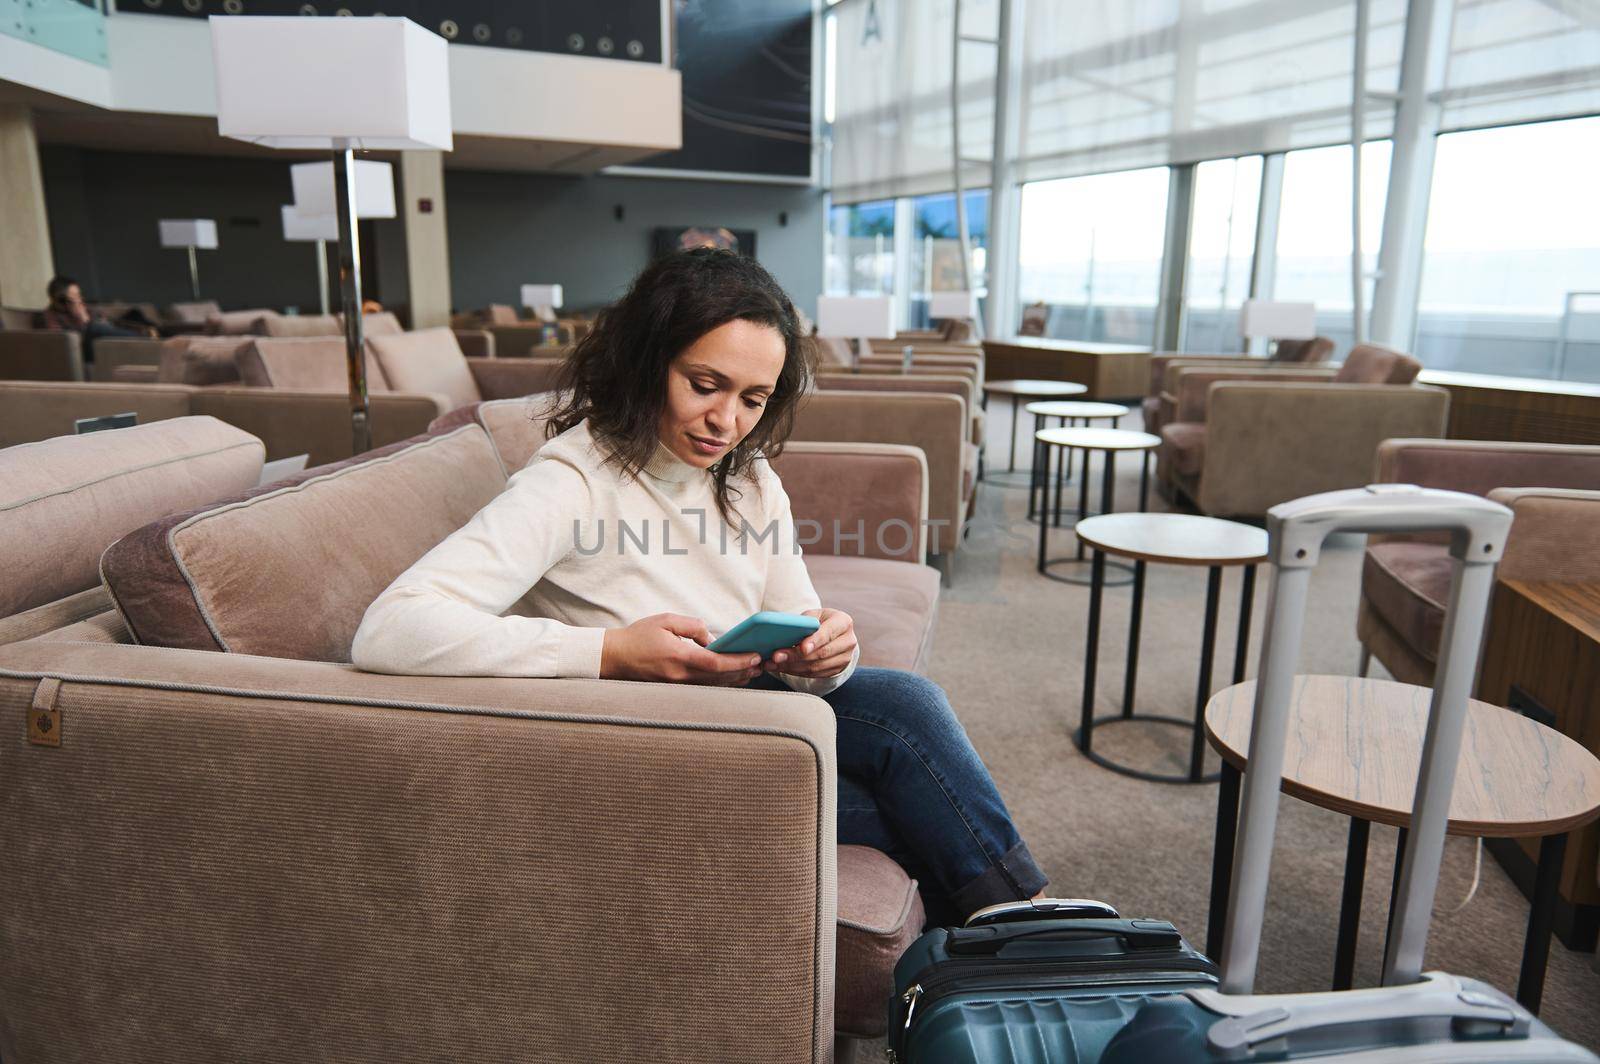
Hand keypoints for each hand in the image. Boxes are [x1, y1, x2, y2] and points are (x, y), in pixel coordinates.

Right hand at [600, 613, 762, 685]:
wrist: (614, 658)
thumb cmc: (638, 637)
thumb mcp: (666, 621)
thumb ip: (692, 626)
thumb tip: (712, 638)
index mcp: (678, 656)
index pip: (715, 663)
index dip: (738, 661)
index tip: (754, 656)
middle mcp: (680, 675)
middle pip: (719, 677)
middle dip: (742, 672)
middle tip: (761, 665)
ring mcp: (677, 685)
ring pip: (713, 685)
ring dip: (733, 679)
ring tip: (751, 672)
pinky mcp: (674, 688)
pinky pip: (703, 687)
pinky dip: (719, 682)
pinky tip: (730, 677)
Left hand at [764, 608, 855, 678]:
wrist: (833, 635)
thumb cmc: (820, 621)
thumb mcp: (814, 615)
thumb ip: (805, 622)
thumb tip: (787, 631)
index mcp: (843, 622)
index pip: (828, 633)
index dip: (815, 641)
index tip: (802, 647)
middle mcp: (848, 641)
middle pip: (821, 653)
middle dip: (796, 656)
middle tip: (776, 656)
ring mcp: (844, 658)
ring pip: (816, 667)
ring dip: (792, 667)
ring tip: (773, 663)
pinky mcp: (836, 670)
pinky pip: (814, 674)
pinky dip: (795, 672)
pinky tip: (781, 668)